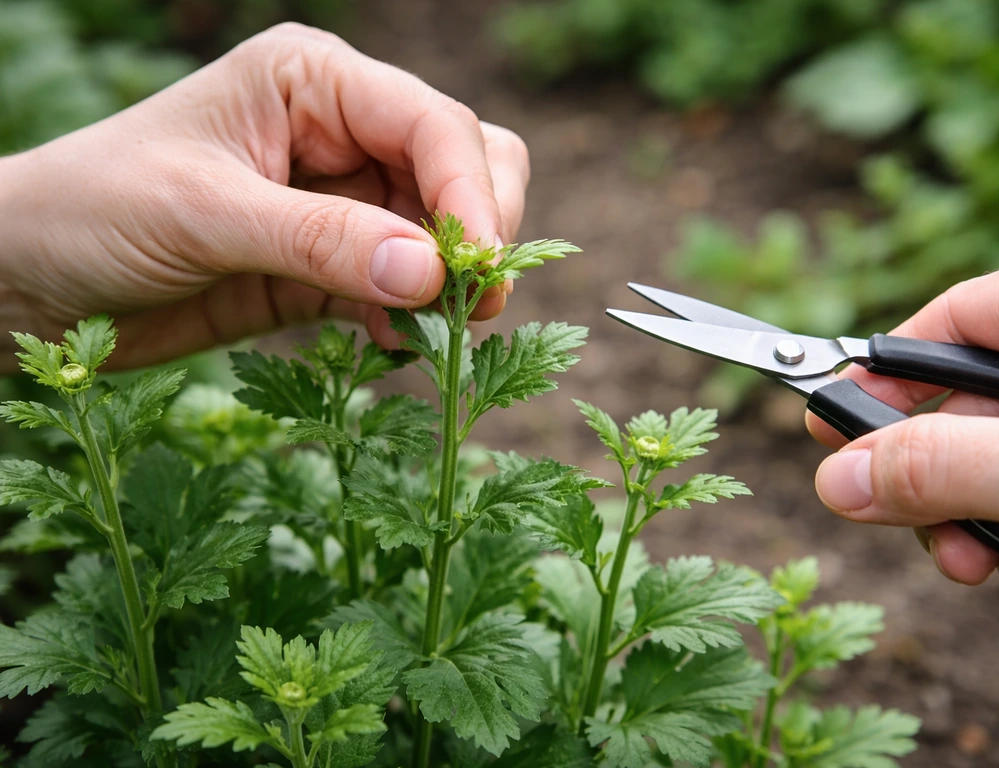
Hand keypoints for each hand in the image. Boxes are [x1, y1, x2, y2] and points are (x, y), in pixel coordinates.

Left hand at [0, 23, 528, 369]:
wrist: (31, 279)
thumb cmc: (93, 209)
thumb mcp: (203, 214)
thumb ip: (320, 242)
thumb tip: (430, 274)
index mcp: (313, 81)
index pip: (431, 124)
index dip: (471, 193)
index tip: (478, 269)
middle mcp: (341, 130)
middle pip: (465, 165)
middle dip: (478, 232)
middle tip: (471, 305)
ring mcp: (341, 201)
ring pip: (445, 232)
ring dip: (452, 283)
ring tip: (435, 334)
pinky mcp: (331, 266)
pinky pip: (405, 287)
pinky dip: (414, 316)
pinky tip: (392, 345)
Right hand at [807, 265, 998, 601]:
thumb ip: (946, 466)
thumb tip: (838, 481)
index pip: (955, 317)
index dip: (882, 369)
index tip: (829, 418)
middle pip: (965, 407)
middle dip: (929, 479)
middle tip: (911, 524)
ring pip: (996, 464)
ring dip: (969, 524)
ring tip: (982, 567)